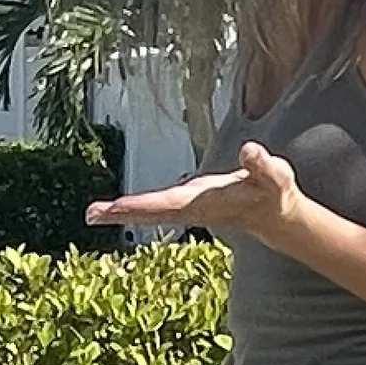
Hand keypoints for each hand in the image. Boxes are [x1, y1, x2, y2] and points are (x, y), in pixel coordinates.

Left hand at [87, 142, 302, 247]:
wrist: (273, 215)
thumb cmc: (273, 191)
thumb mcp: (274, 176)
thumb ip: (262, 164)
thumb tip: (249, 149)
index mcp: (206, 202)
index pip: (169, 203)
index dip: (144, 204)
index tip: (119, 207)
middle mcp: (191, 208)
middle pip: (151, 211)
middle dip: (122, 213)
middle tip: (91, 215)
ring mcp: (187, 208)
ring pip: (149, 212)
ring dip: (121, 213)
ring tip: (92, 214)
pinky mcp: (186, 204)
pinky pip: (154, 207)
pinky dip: (133, 208)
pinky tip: (114, 208)